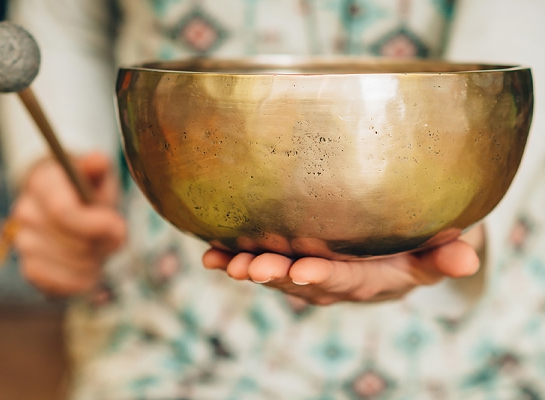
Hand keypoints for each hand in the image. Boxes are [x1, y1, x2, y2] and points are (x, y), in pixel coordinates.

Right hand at [11, 152, 126, 296]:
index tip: (118, 226)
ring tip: (100, 250)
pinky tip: (90, 269)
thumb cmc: (88, 189)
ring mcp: (23, 241)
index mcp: (43, 182)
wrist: (70, 206)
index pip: (63, 211)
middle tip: (113, 238)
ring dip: (93, 263)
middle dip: (101, 245)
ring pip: (65, 265)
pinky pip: (54, 285)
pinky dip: (79, 281)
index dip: (96, 225)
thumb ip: (99, 167)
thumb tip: (97, 161)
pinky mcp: (29, 268)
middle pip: (70, 243)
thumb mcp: (98, 173)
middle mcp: (25, 211)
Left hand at [202, 226, 482, 304]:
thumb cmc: (414, 247)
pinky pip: (259, 262)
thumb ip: (443, 257)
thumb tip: (468, 260)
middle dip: (274, 274)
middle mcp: (332, 280)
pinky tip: (207, 253)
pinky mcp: (290, 260)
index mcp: (367, 278)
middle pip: (300, 281)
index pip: (344, 279)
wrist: (390, 257)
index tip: (302, 271)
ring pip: (275, 274)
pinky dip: (231, 258)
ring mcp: (308, 273)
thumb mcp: (433, 252)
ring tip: (220, 263)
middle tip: (248, 268)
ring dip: (247, 268)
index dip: (324, 276)